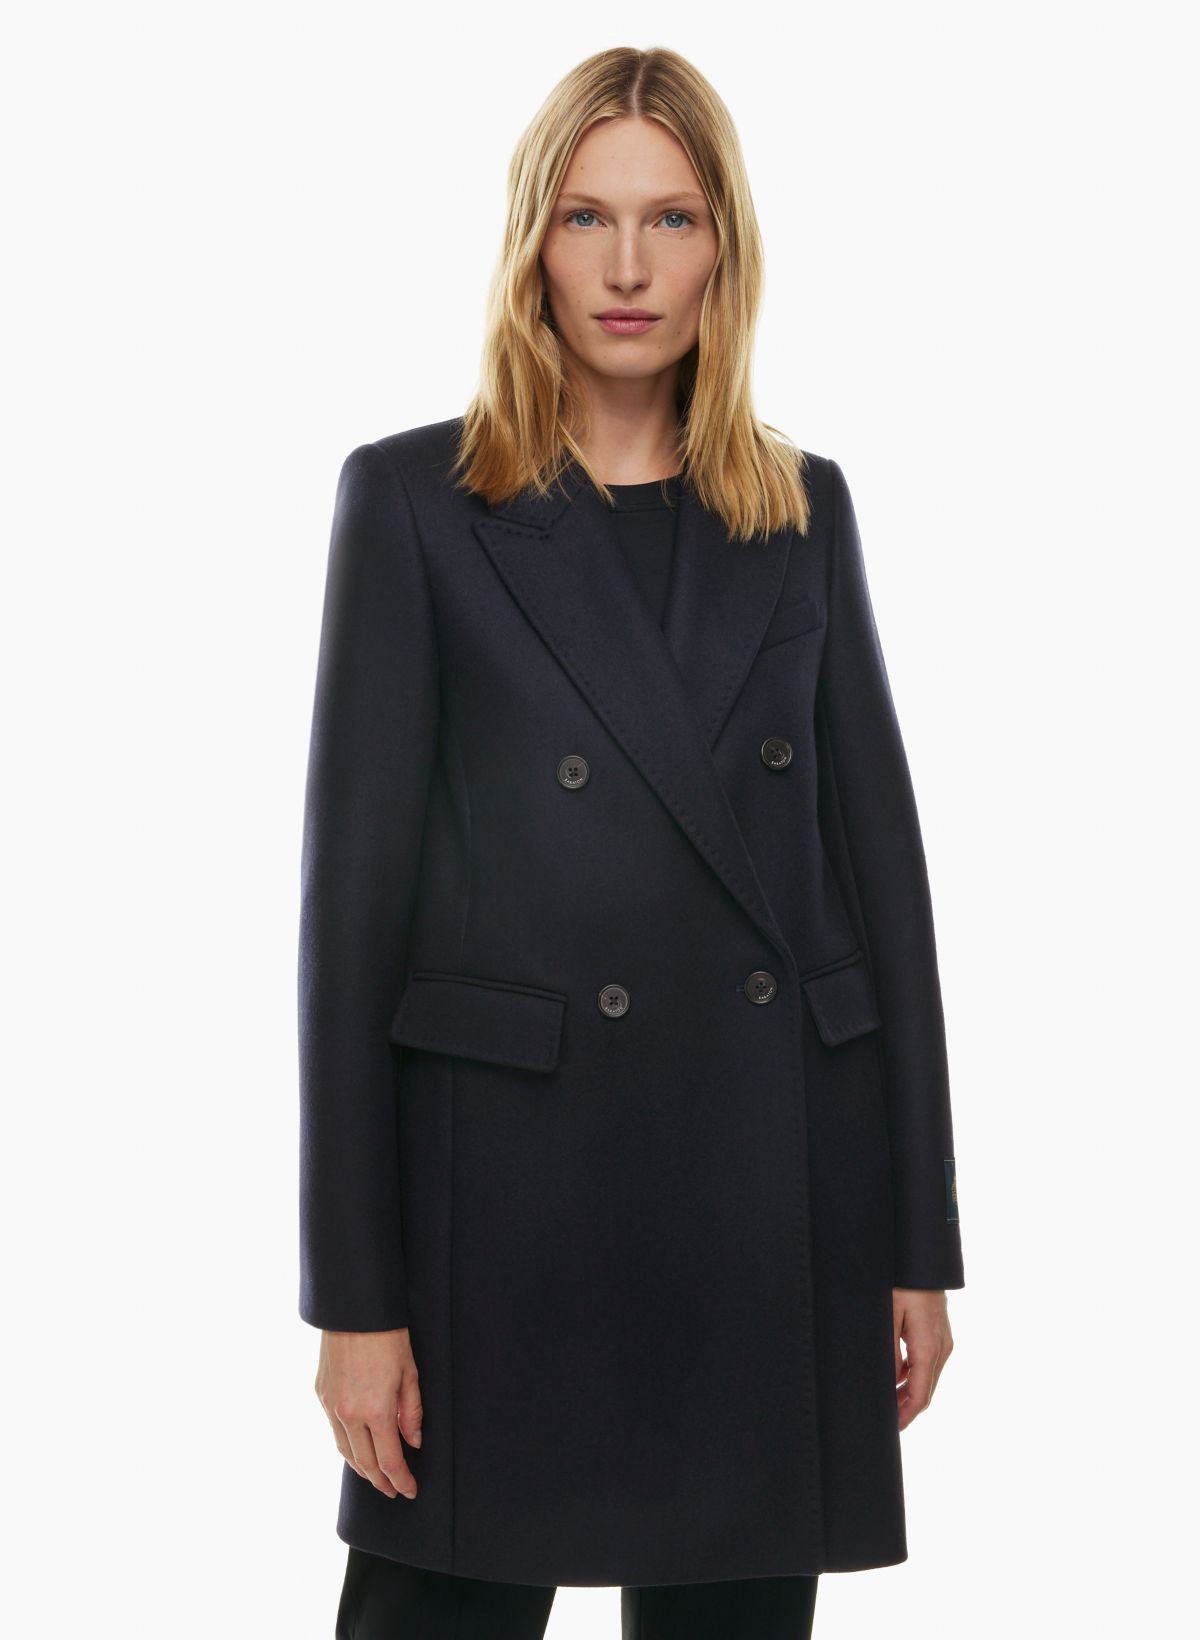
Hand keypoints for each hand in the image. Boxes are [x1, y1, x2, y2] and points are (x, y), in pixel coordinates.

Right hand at [315, 1327, 423, 1498]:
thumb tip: (414, 1442)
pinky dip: (347, 1446)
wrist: (353, 1309)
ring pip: (345, 1451)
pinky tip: (357, 1448)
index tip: (409, 1490)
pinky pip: (334, 1431)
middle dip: (381, 1481)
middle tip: (394, 1490)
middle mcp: (349, 1414)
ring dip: (362, 1469)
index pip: (389, 1460)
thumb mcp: (409, 1372)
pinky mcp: (321, 1394)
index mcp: (375, 1410)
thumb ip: (411, 1412)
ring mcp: (331, 1405)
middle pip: (364, 1463)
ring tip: (377, 1477)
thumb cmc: (387, 1335)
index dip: (400, 1479)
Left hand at [892, 1288, 953, 1430]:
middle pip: (926, 1391)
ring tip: (887, 1400)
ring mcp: (943, 1342)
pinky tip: (896, 1376)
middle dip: (907, 1408)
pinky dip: (913, 1375)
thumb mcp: (889, 1317)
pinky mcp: (940, 1334)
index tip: (893, 1429)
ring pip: (927, 1378)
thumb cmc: (904, 1284)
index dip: (907, 1416)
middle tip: (886, 1419)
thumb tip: (890, 1384)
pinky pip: (928, 1363)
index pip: (921, 1396)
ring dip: (909, 1392)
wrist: (924, 1261)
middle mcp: (941, 1349)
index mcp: (929, 1349)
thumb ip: (890, 1354)